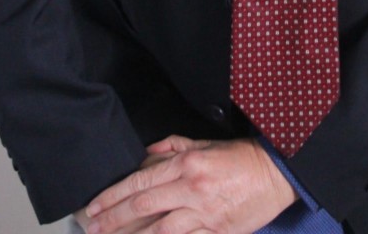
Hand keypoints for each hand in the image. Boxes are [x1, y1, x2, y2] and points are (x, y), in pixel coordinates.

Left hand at [83, 135, 297, 233]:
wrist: (275, 174)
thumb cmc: (240, 157)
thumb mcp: (206, 143)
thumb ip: (174, 147)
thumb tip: (147, 154)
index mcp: (188, 164)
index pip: (141, 181)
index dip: (114, 195)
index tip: (94, 206)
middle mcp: (192, 189)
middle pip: (144, 207)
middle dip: (114, 218)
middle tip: (92, 228)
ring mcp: (204, 214)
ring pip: (159, 231)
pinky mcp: (216, 233)